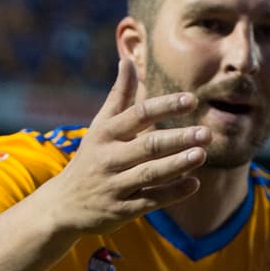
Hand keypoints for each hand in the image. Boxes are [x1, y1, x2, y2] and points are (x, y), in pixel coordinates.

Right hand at [47, 57, 207, 233]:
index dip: (165, 106)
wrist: (63, 204)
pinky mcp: (121, 209)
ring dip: (177, 164)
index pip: (138, 115)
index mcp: (105, 133)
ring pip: (150, 173)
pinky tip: (194, 183)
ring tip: (202, 154)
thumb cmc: (90, 158)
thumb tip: (127, 61)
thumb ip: (119, 96)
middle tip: (206, 133)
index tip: (191, 100)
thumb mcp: (100, 126)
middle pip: (148, 145)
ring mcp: (114, 184)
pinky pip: (151, 200)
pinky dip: (173, 192)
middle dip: (178, 139)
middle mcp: (108, 158)